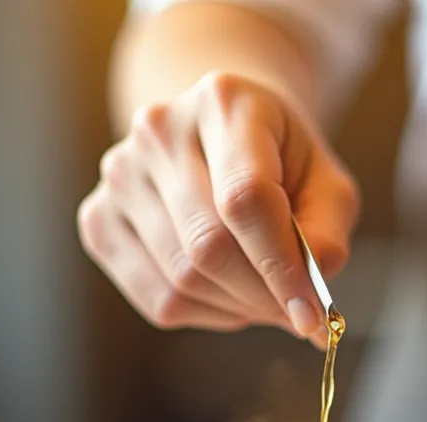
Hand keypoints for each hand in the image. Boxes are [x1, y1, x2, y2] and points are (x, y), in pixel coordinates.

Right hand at [77, 71, 357, 343]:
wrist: (223, 137)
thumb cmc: (283, 164)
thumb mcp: (327, 185)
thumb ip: (327, 236)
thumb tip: (307, 301)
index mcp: (224, 102)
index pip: (246, 199)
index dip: (281, 266)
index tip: (311, 315)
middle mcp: (159, 130)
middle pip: (209, 244)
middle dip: (261, 295)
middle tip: (295, 313)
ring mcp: (120, 174)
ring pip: (182, 278)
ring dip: (237, 307)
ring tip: (264, 294)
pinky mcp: (99, 218)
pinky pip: (157, 297)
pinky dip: (204, 313)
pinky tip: (228, 293)